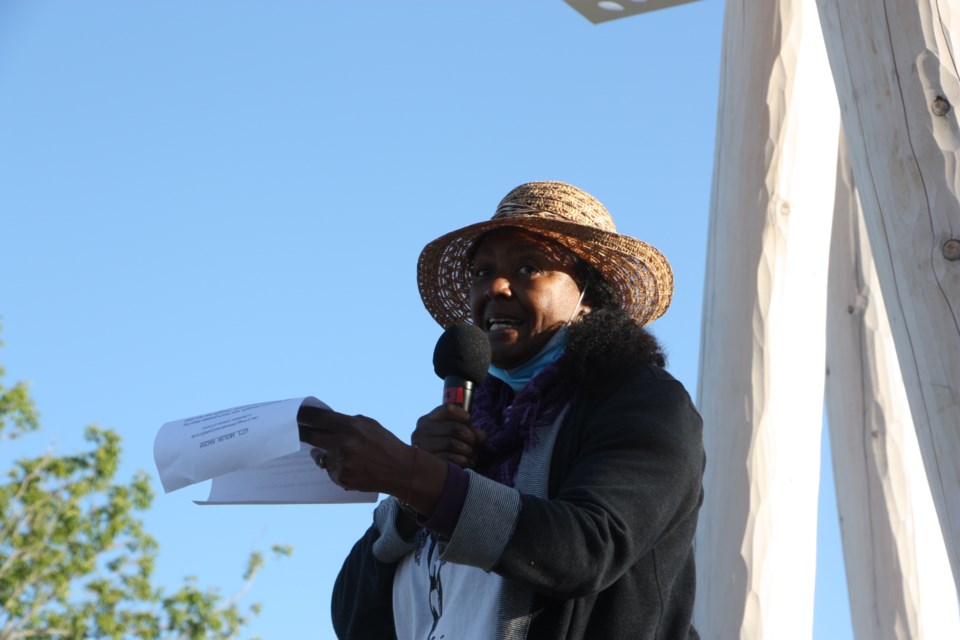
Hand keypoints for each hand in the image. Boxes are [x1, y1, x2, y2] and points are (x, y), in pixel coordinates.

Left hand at [298, 406, 446, 517]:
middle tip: (292, 431)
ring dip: (322, 453)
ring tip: (340, 453)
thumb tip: (322, 421)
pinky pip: (328, 470)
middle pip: (310, 436)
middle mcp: (343, 443)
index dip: (302, 415)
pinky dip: (334, 467)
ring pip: (318, 455)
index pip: (317, 417)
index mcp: (351, 425)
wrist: (400, 470)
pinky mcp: (341, 477)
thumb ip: (346, 422)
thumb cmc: (385, 444)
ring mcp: (341, 462)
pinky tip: (350, 466)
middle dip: (301, 433)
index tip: (292, 413)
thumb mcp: (369, 425)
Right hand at [412, 404, 487, 468]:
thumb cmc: (443, 450)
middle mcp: (420, 431)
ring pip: (451, 443)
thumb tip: (482, 436)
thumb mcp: (454, 436)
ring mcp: (422, 447)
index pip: (446, 409)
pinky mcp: (426, 462)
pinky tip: (467, 462)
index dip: (461, 413)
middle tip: (475, 443)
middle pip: (452, 427)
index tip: (469, 420)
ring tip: (473, 455)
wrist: (426, 473)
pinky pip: (449, 458)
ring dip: (467, 450)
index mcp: (427, 420)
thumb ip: (469, 431)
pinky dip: (463, 460)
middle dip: (469, 436)